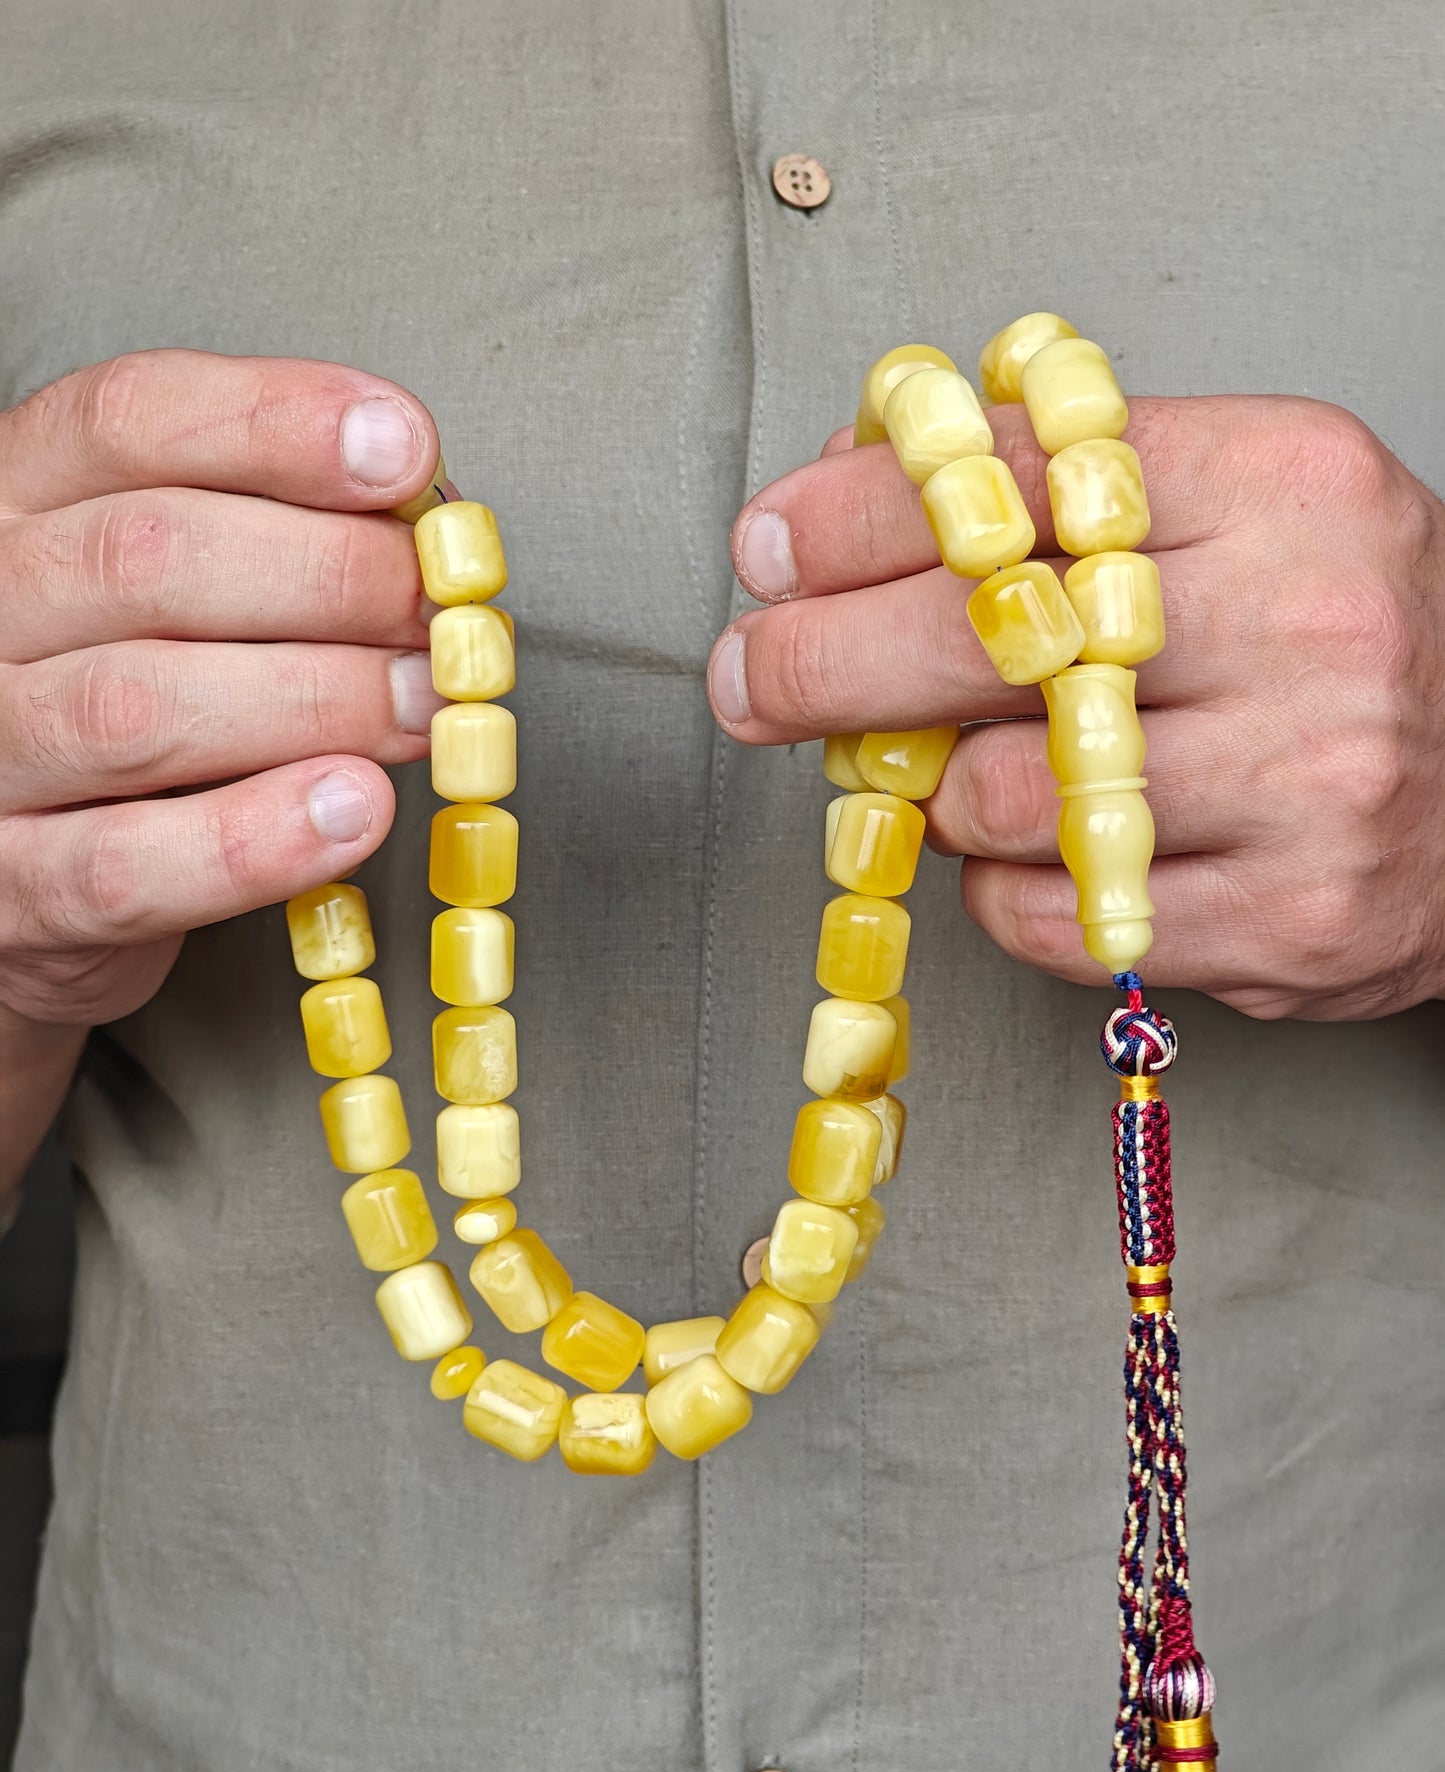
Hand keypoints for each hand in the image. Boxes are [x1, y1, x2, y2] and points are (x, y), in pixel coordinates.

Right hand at [0, 349, 445, 1027]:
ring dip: (318, 704)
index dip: (278, 425)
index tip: (404, 451)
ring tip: (424, 711)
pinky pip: (128, 866)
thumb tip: (429, 535)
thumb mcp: (166, 601)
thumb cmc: (111, 716)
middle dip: (330, 576)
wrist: (13, 876)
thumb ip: (270, 542)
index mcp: (17, 505)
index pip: (129, 421)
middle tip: (439, 616)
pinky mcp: (11, 887)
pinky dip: (256, 840)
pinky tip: (351, 811)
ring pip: (143, 709)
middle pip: (149, 558)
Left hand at [707, 396, 1444, 1019]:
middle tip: (752, 676)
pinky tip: (1036, 851)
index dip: (856, 517)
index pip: (1016, 482)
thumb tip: (842, 505)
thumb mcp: (1242, 507)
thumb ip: (1066, 496)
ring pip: (1002, 799)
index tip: (767, 549)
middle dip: (822, 658)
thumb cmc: (1348, 633)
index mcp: (1283, 483)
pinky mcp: (1291, 920)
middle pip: (983, 639)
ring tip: (964, 767)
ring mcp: (1305, 785)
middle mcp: (1304, 627)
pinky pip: (1053, 917)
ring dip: (937, 790)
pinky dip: (1002, 888)